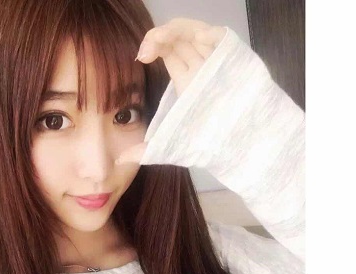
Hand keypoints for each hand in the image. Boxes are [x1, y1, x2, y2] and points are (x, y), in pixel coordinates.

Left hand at [115, 18, 225, 165]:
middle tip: (146, 50)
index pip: (169, 53)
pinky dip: (206, 32)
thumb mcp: (168, 147)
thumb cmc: (208, 146)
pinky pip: (220, 36)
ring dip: (175, 30)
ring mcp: (216, 61)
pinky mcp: (232, 58)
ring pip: (194, 32)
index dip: (153, 46)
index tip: (140, 57)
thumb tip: (119, 160)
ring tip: (160, 39)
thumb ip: (145, 151)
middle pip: (179, 39)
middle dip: (159, 37)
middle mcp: (200, 67)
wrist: (236, 148)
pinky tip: (196, 38)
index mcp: (187, 81)